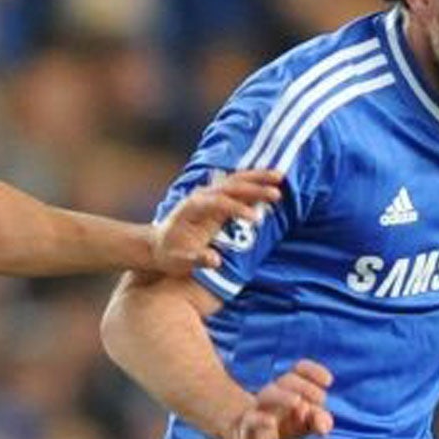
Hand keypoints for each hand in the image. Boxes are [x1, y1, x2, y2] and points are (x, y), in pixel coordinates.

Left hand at [145, 169, 285, 276]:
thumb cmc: (169, 254)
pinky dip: (254, 181)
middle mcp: (201, 196)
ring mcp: (209, 194)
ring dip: (258, 178)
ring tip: (281, 177)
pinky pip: (237, 185)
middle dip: (254, 188)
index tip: (255, 218)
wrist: (157, 245)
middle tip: (277, 193)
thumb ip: (196, 260)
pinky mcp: (216, 197)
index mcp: (192, 208)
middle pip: (230, 186)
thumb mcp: (178, 261)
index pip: (218, 203)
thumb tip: (216, 260)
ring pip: (236, 180)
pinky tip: (271, 179)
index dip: (237, 208)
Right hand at [225, 360, 333, 438]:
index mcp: (289, 388)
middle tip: (320, 399)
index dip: (312, 371)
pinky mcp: (247, 428)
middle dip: (306, 388)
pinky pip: (251, 420)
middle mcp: (274, 394)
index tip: (329, 381)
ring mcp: (258, 409)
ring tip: (298, 403)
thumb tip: (324, 429)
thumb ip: (320, 422)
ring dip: (284, 397)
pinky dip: (260, 420)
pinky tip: (271, 423)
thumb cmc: (285, 429)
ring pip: (268, 394)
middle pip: (288, 380)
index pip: (299, 370)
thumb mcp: (306, 425)